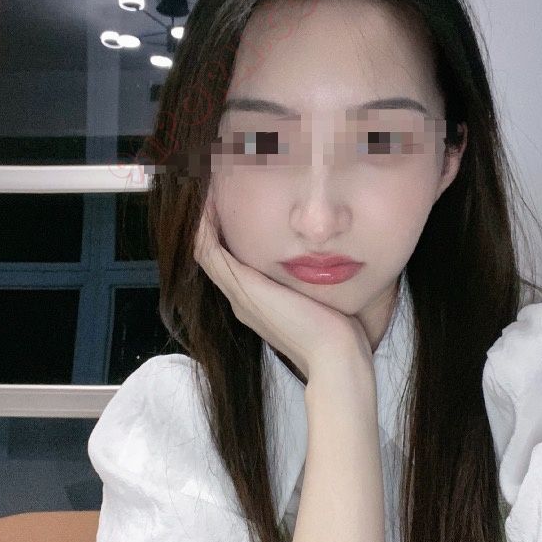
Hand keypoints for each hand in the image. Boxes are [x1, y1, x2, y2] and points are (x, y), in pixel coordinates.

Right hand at [193, 196, 371, 381]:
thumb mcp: (323, 300)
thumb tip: (334, 262)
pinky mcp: (242, 287)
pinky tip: (207, 198)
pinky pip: (207, 249)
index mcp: (256, 301)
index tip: (231, 202)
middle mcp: (241, 298)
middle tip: (211, 187)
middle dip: (209, 219)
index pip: (230, 259)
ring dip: (201, 217)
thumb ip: (318, 284)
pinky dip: (202, 224)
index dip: (224, 231)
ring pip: (203, 247)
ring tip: (203, 184)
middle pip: (211, 251)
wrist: (335, 356)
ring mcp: (238, 294)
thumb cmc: (339, 332)